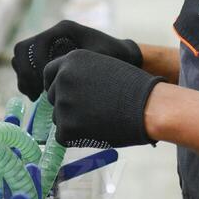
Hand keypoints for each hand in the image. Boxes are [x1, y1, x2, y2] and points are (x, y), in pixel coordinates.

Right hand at [11, 20, 142, 99]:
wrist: (122, 56)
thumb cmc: (114, 57)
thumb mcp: (99, 59)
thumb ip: (80, 65)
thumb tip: (59, 77)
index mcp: (64, 29)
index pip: (38, 43)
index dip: (38, 64)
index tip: (45, 83)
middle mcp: (53, 34)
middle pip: (23, 49)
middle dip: (25, 71)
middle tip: (35, 91)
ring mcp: (48, 43)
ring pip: (20, 57)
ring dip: (23, 76)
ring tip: (34, 94)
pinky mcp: (46, 54)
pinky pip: (26, 65)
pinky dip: (26, 79)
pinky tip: (36, 93)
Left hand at [43, 50, 162, 148]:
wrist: (149, 107)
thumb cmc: (134, 88)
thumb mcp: (103, 67)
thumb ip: (81, 74)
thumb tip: (63, 88)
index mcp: (71, 60)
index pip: (49, 74)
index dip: (56, 86)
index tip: (64, 95)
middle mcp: (62, 78)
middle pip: (53, 97)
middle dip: (67, 105)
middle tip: (91, 111)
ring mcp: (63, 102)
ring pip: (58, 117)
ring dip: (73, 122)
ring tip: (99, 120)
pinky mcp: (66, 127)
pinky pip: (63, 136)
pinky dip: (76, 138)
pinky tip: (96, 132)